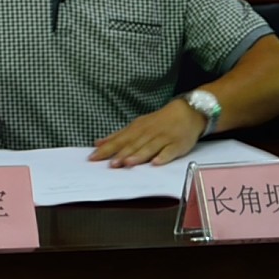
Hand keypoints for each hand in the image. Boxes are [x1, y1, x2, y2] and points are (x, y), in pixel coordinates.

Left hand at [90, 98, 207, 166]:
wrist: (186, 113)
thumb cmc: (158, 122)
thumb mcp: (136, 126)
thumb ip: (118, 136)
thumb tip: (98, 143)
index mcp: (136, 129)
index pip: (118, 140)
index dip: (106, 149)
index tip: (93, 157)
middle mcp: (148, 134)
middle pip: (132, 145)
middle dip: (120, 154)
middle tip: (110, 164)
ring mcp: (162, 139)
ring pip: (148, 148)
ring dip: (138, 156)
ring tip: (128, 163)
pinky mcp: (176, 145)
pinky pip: (169, 152)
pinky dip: (162, 157)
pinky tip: (155, 163)